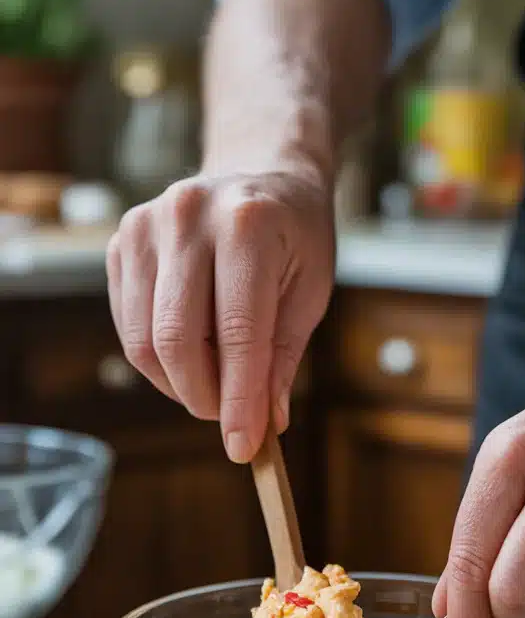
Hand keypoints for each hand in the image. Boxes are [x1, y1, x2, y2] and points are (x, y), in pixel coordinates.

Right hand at [106, 166, 334, 460]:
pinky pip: (129, 327)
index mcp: (248, 224)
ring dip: (179, 384)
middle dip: (204, 398)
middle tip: (229, 419)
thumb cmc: (294, 235)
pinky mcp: (121, 243)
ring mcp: (145, 226)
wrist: (259, 170)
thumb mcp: (310, 291)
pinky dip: (158, 360)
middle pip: (177, 339)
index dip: (239, 400)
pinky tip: (191, 356)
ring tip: (214, 385)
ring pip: (145, 341)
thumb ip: (283, 358)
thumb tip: (263, 424)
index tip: (244, 447)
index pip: (238, 333)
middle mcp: (187, 217)